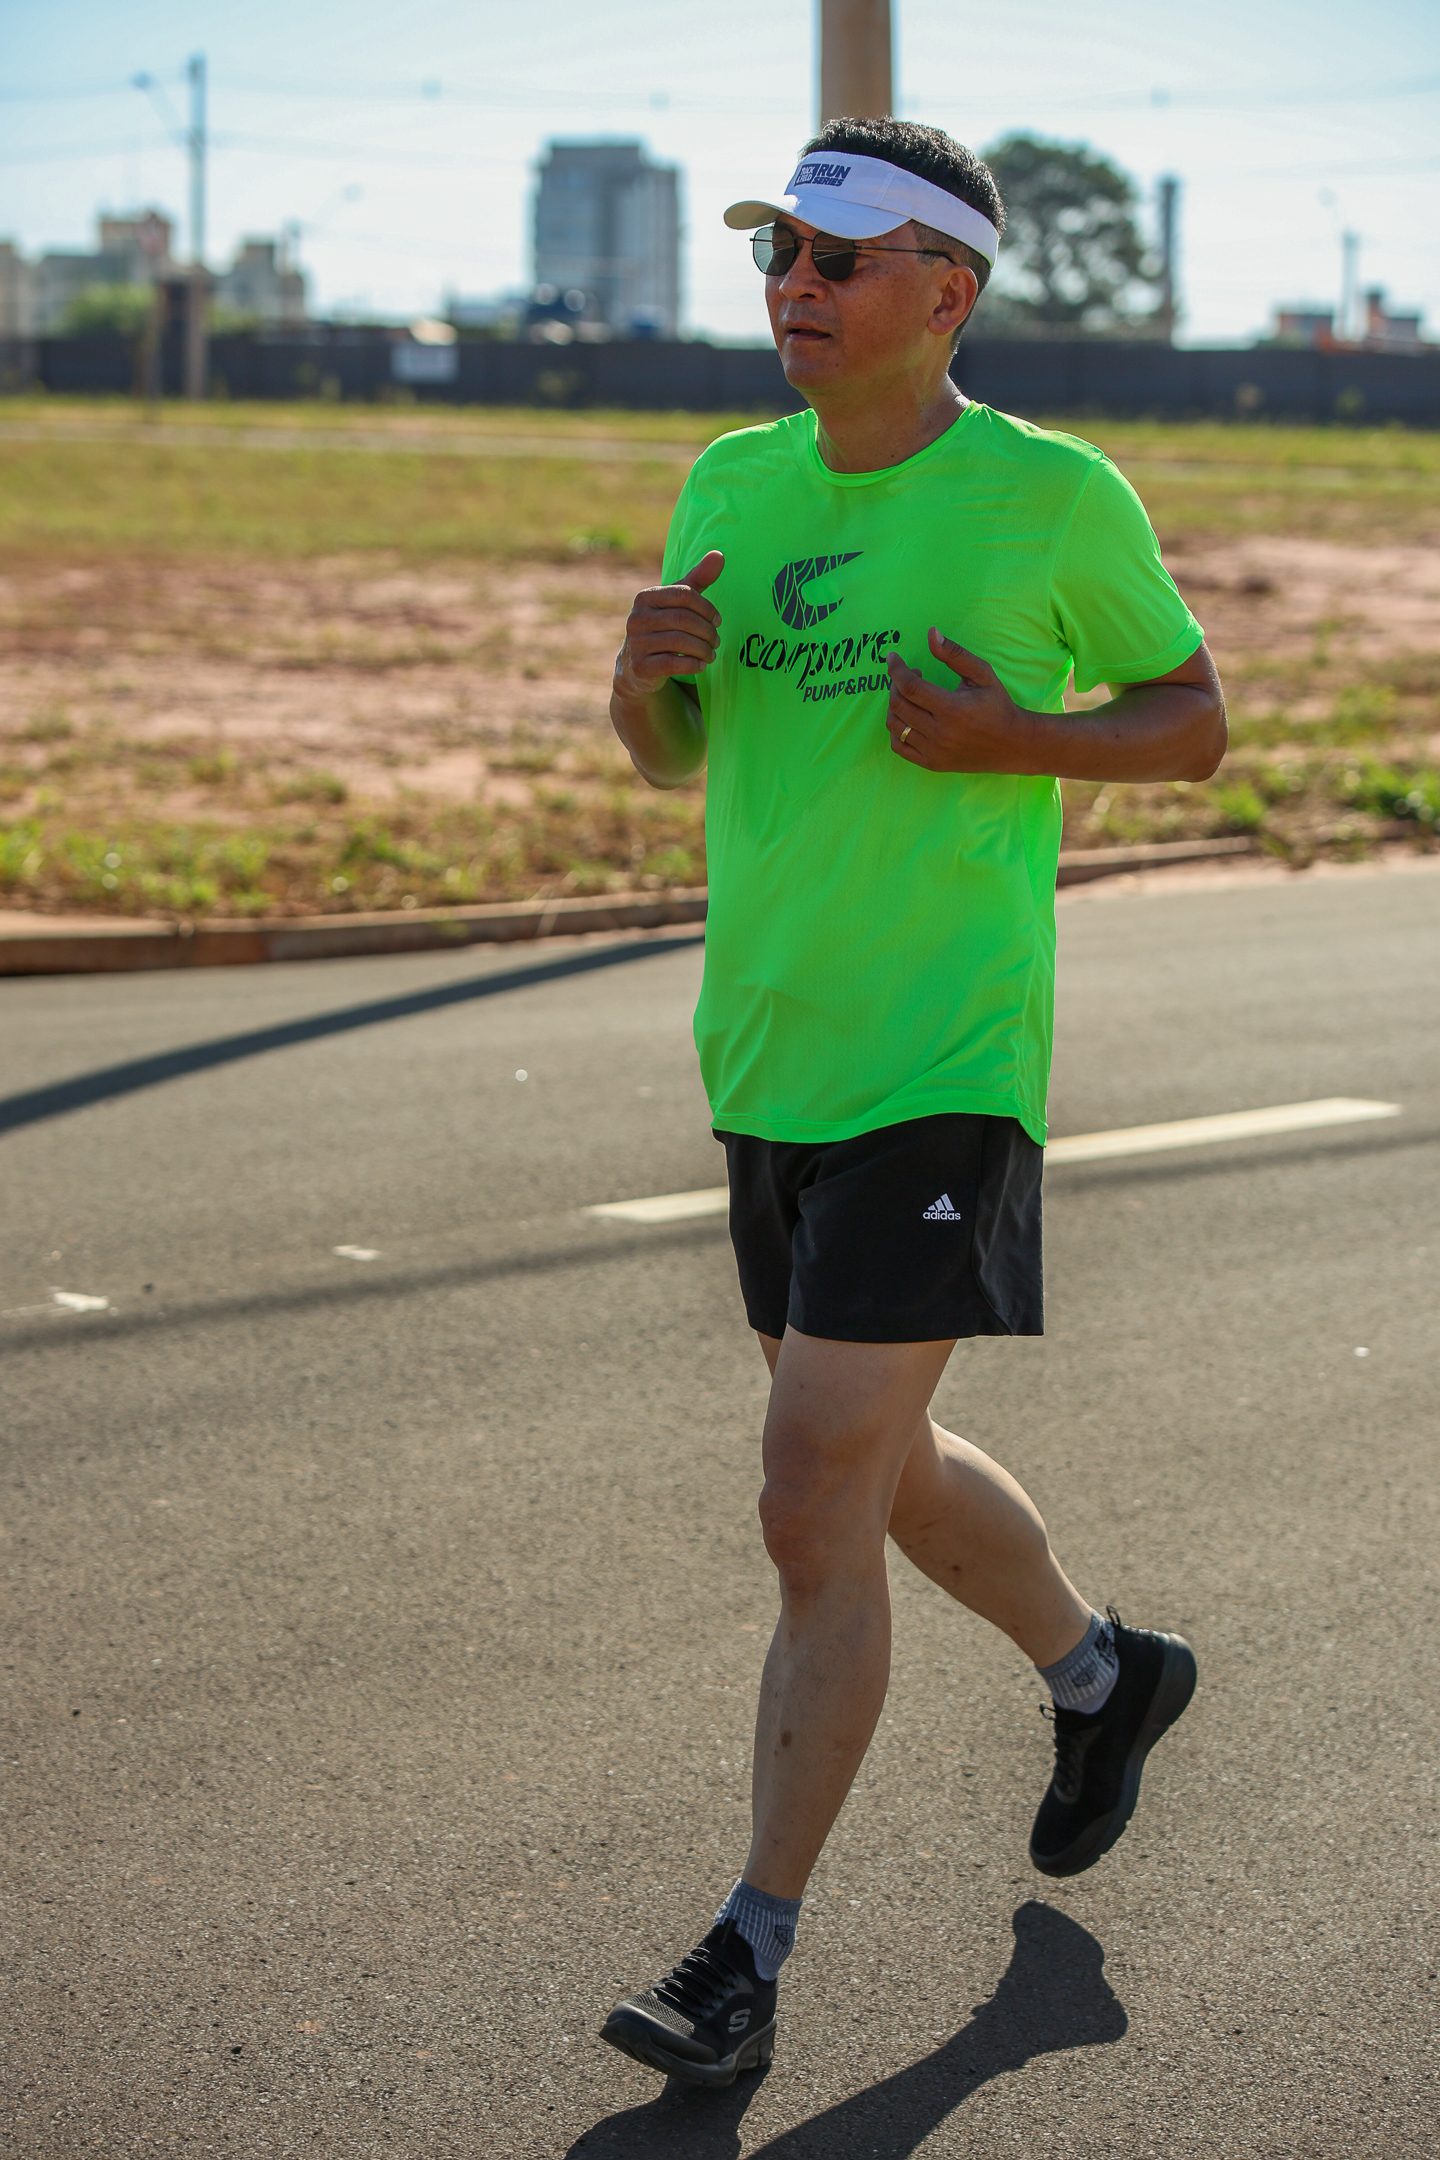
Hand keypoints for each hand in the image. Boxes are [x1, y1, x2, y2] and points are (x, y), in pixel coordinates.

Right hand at [614, 550, 723, 702]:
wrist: (637, 666)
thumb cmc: (663, 627)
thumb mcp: (678, 602)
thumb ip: (698, 578)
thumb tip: (719, 554)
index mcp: (645, 597)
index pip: (684, 595)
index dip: (707, 608)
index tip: (718, 621)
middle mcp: (636, 618)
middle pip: (683, 619)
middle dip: (707, 632)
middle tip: (717, 641)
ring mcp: (636, 643)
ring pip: (679, 642)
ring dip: (703, 649)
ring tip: (711, 654)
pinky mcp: (639, 666)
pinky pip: (672, 664)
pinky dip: (692, 664)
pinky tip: (701, 665)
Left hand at [885, 628, 1028, 772]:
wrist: (1012, 744)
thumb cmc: (997, 705)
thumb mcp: (982, 674)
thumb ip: (955, 654)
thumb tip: (931, 634)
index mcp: (953, 709)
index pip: (911, 687)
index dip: (896, 669)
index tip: (893, 658)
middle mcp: (940, 733)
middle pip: (899, 705)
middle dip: (896, 684)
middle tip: (909, 675)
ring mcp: (934, 751)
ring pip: (895, 726)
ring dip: (894, 704)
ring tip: (909, 694)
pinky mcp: (932, 763)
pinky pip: (899, 746)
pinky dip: (896, 729)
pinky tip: (908, 716)